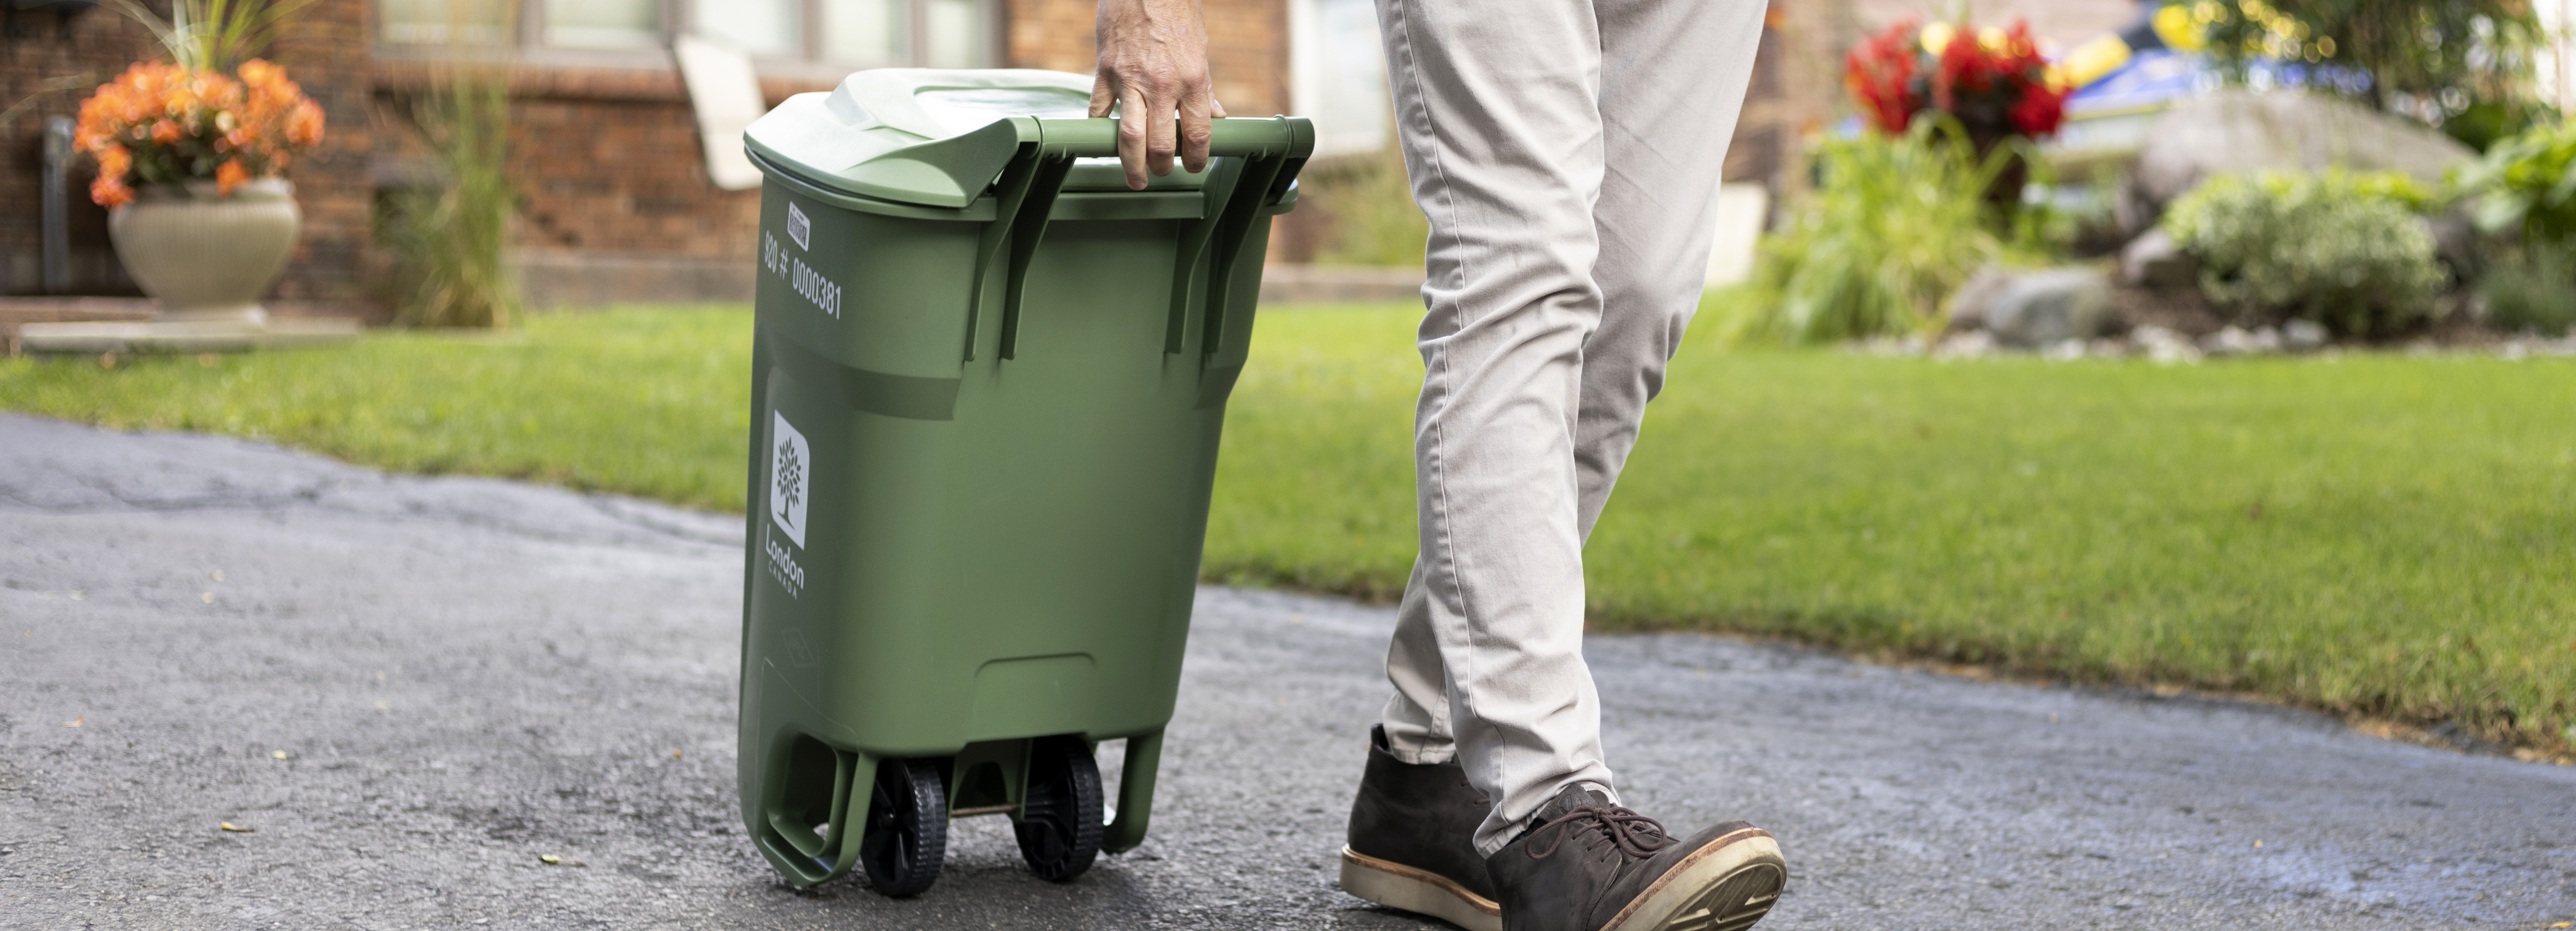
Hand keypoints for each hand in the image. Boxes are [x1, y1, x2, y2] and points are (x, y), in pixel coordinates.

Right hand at [1091, 0, 1224, 189]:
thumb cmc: (1175, 10)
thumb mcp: (1200, 47)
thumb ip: (1205, 86)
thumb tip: (1215, 115)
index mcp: (1192, 79)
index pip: (1198, 134)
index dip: (1196, 159)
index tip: (1193, 167)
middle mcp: (1162, 85)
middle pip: (1161, 145)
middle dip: (1162, 168)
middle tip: (1161, 173)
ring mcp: (1130, 80)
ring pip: (1129, 139)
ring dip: (1132, 166)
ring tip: (1135, 178)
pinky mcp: (1105, 71)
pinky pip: (1098, 111)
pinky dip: (1100, 129)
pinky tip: (1104, 140)